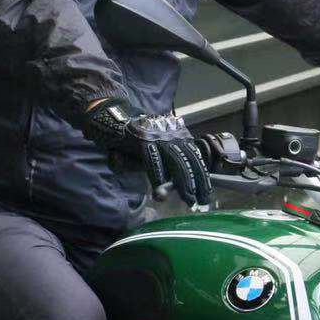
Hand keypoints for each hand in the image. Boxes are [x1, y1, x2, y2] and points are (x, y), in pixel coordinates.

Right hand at [83, 99, 213, 208]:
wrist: (113, 119)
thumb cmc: (134, 141)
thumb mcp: (153, 154)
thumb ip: (161, 168)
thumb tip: (167, 189)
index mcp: (178, 136)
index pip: (195, 156)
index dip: (202, 175)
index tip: (206, 192)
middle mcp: (172, 134)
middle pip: (190, 159)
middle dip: (198, 181)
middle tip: (202, 200)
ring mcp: (157, 136)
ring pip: (176, 160)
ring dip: (183, 181)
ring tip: (189, 198)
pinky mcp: (142, 139)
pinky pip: (153, 160)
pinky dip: (157, 176)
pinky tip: (160, 191)